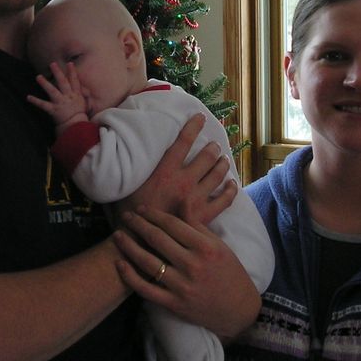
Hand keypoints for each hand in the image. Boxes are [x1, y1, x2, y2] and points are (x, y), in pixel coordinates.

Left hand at [27, 62, 88, 131]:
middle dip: (57, 73)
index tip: (69, 63)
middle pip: (62, 83)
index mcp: (76, 95)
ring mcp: (60, 103)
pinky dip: (36, 101)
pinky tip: (28, 97)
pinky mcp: (53, 110)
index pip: (75, 81)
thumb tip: (85, 89)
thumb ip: (84, 95)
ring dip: (45, 83)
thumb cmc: (79, 115)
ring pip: (52, 91)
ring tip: (38, 77)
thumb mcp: (84, 103)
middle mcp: (68, 97)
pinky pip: (43, 105)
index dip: (72, 72)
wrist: (76, 126)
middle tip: (52, 64)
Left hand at [112, 206, 260, 340]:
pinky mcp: (174, 304)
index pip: (172, 225)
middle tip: (125, 216)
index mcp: (205, 247)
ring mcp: (182, 286)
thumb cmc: (229, 271)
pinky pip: (146, 289)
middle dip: (137, 225)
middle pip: (157, 240)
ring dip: (129, 247)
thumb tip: (181, 199)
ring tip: (117, 235)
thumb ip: (197, 223)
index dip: (153, 214)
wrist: (238, 308)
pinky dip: (130, 277)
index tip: (140, 208)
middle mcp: (193, 265)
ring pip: (148, 263)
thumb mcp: (218, 244)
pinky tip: (120, 264)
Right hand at [116, 113, 236, 225]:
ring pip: (218, 174)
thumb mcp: (130, 184)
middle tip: (214, 146)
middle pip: (207, 156)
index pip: (183, 141)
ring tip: (224, 160)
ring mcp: (196, 199)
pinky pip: (225, 199)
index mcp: (165, 171)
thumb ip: (142, 168)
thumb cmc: (128, 213)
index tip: (200, 117)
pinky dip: (231, 189)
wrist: (138, 243)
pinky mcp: (204, 216)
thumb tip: (140, 152)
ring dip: (223, 164)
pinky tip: (232, 184)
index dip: (193, 126)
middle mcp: (183, 181)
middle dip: (212, 148)